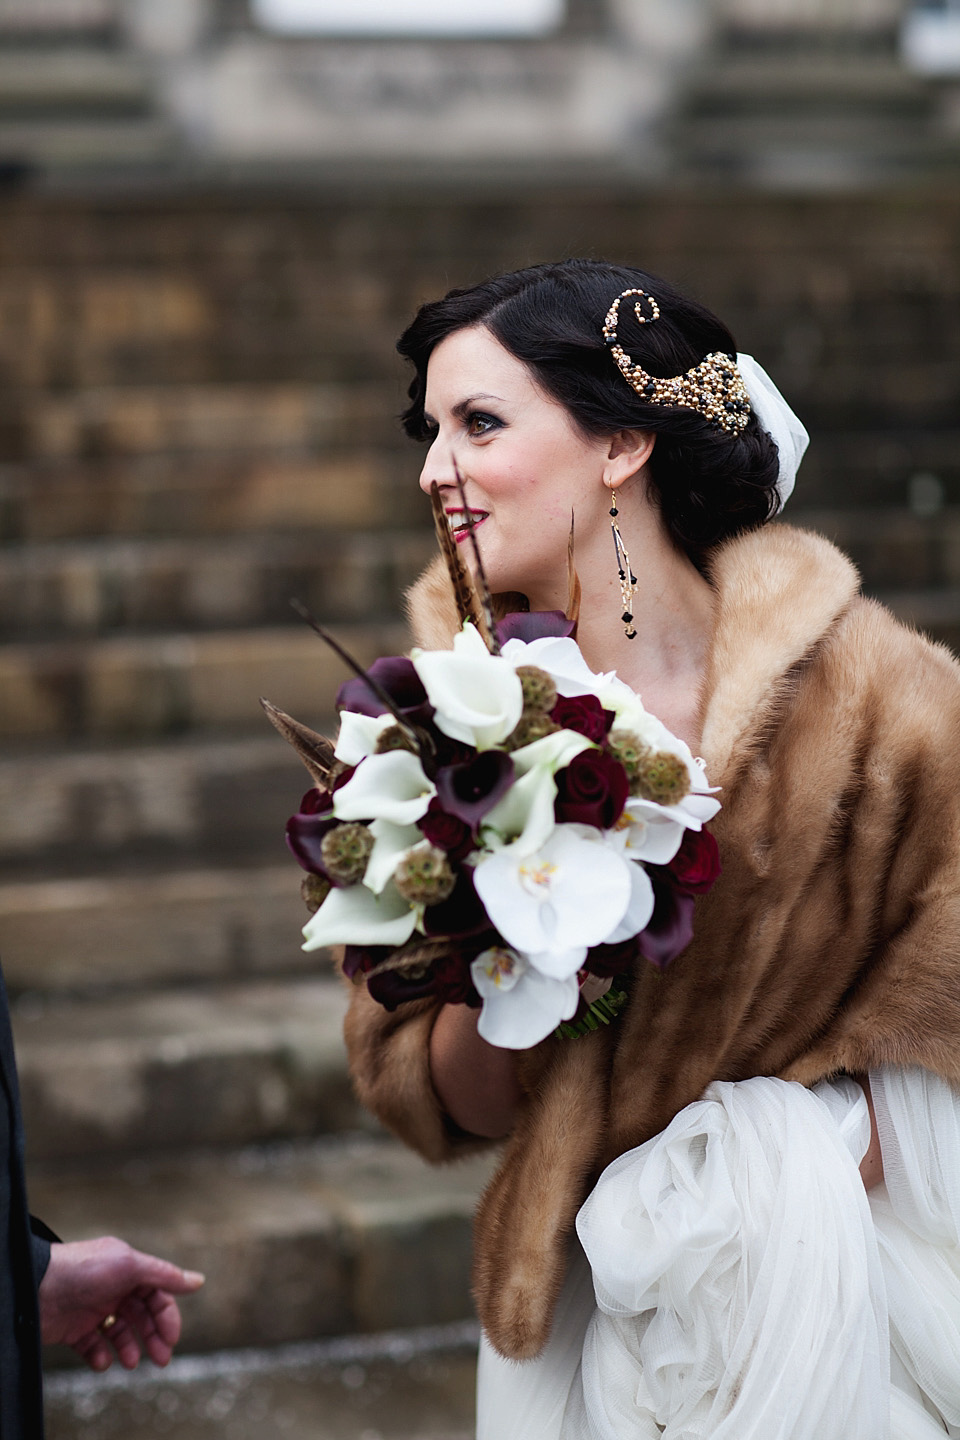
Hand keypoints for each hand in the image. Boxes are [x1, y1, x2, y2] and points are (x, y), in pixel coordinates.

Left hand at [38, 1236, 204, 1370]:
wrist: (34, 1288)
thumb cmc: (82, 1270)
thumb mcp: (128, 1265)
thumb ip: (163, 1275)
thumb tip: (198, 1281)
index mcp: (127, 1269)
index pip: (157, 1294)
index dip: (167, 1316)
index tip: (172, 1339)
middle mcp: (112, 1288)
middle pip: (142, 1315)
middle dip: (153, 1337)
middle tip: (161, 1359)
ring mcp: (93, 1309)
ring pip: (120, 1332)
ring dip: (129, 1348)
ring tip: (130, 1362)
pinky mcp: (74, 1329)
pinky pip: (94, 1347)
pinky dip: (101, 1356)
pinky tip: (103, 1360)